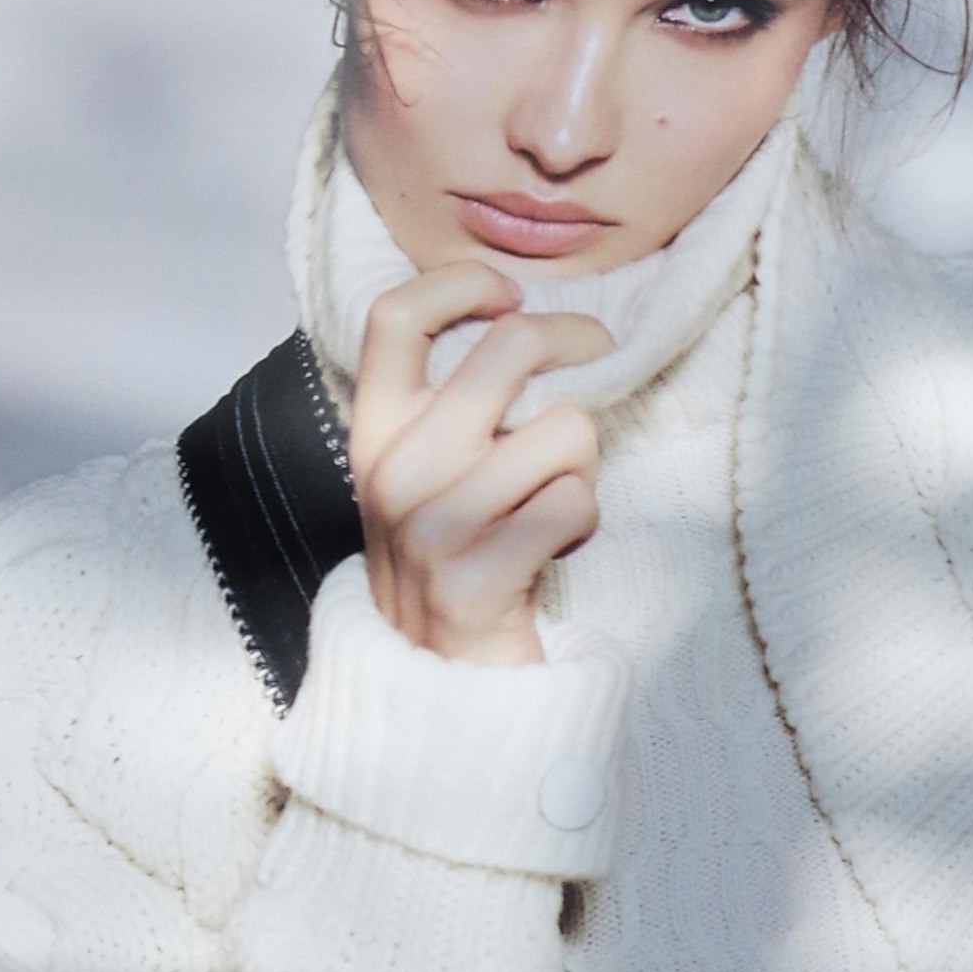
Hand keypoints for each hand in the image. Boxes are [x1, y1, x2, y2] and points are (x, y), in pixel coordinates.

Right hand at [346, 265, 608, 669]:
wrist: (433, 689)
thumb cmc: (450, 564)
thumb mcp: (419, 476)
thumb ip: (446, 405)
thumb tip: (523, 316)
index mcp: (372, 432)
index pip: (394, 315)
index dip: (461, 282)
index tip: (509, 292)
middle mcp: (394, 469)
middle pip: (509, 345)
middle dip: (577, 338)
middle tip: (600, 351)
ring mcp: (433, 523)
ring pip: (565, 427)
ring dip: (582, 463)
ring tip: (553, 501)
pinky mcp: (477, 576)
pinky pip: (576, 502)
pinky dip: (583, 523)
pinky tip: (551, 549)